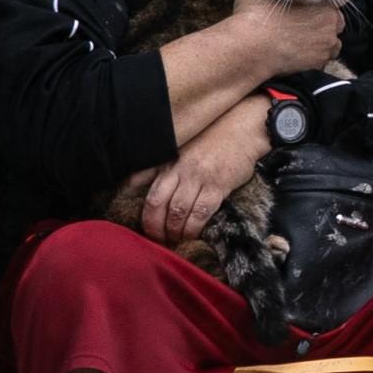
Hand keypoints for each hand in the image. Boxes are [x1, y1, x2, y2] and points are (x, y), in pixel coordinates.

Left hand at [128, 96, 276, 245]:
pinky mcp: (218, 185)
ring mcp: (198, 177)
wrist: (242, 130)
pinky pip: (201, 213)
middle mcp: (179, 169)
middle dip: (155, 228)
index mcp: (167, 162)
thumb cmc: (209, 142)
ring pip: (178, 211)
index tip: (147, 231)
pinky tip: (193, 235)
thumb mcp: (178, 150)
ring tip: (175, 242)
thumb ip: (155, 167)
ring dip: (174, 232)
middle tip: (159, 242)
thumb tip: (130, 185)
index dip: (145, 217)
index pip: (148, 192)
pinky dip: (194, 228)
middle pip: (157, 204)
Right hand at [224, 0, 350, 82]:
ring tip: (300, 42)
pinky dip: (314, 59)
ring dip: (320, 42)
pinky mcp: (319, 64)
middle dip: (321, 24)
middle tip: (301, 27)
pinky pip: (323, 61)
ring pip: (331, 43)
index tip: (303, 12)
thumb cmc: (253, 16)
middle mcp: (330, 25)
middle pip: (334, 24)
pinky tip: (298, 55)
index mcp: (321, 3)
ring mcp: (326, 46)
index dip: (316, 7)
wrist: (250, 48)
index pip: (331, 3)